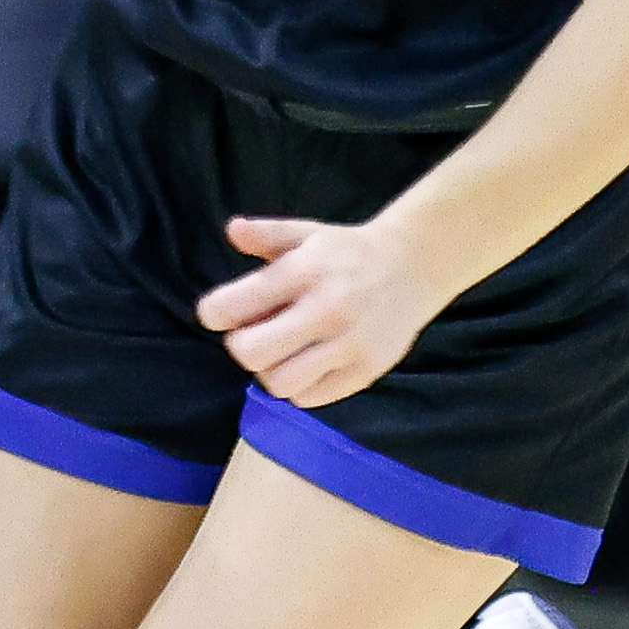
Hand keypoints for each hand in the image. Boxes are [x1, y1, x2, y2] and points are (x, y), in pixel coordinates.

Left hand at [201, 213, 458, 409]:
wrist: (413, 267)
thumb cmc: (346, 253)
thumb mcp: (306, 234)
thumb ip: (265, 235)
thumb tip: (233, 231)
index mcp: (304, 271)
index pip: (232, 307)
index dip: (216, 313)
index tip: (224, 312)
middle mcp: (327, 308)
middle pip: (250, 353)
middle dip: (242, 346)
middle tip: (255, 334)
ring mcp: (350, 344)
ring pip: (279, 383)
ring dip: (270, 371)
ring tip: (283, 352)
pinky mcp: (366, 370)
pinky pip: (310, 397)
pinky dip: (300, 386)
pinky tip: (309, 362)